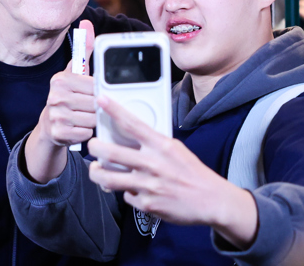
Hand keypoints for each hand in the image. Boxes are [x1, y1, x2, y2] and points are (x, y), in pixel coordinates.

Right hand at [39, 20, 96, 147]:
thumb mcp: (74, 73)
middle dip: (96, 108)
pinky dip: (86, 132)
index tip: (91, 94)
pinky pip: (86, 133)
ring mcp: (56, 115)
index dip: (98, 92)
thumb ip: (84, 49)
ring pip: (93, 119)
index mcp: (60, 79)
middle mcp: (55, 96)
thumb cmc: (67, 96)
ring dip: (92, 121)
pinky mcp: (58, 133)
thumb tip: (86, 22)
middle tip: (88, 108)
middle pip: (95, 104)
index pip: (94, 86)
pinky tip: (78, 128)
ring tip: (83, 117)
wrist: (49, 125)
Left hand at [88, 95, 256, 247]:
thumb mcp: (175, 148)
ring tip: (96, 169)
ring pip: (108, 178)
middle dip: (94, 147)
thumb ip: (153, 143)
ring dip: (97, 173)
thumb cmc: (192, 172)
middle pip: (110, 152)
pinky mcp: (146, 204)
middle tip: (92, 145)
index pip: (132, 123)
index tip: (100, 100)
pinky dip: (126, 192)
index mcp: (160, 145)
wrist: (211, 200)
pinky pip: (125, 196)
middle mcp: (152, 163)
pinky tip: (131, 189)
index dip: (113, 110)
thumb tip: (131, 136)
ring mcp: (147, 185)